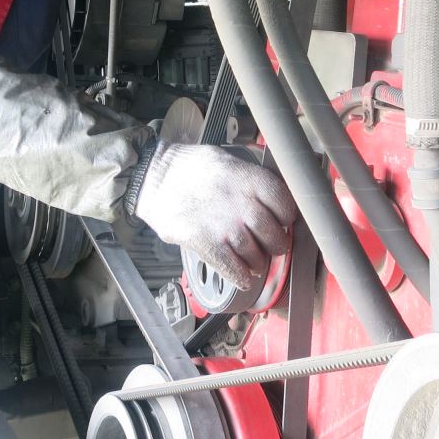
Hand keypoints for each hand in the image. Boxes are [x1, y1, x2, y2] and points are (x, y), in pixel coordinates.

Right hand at [130, 142, 295, 285]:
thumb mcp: (226, 161)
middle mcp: (241, 203)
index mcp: (249, 179)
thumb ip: (250, 180)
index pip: (284, 204)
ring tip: (254, 261)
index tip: (281, 220)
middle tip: (271, 245)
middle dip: (275, 244)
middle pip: (273, 234)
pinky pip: (233, 267)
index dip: (286, 216)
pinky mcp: (206, 243)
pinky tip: (243, 277)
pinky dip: (241, 276)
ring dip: (257, 262)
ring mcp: (224, 226)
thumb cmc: (190, 168)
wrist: (153, 178)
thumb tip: (271, 200)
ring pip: (255, 254)